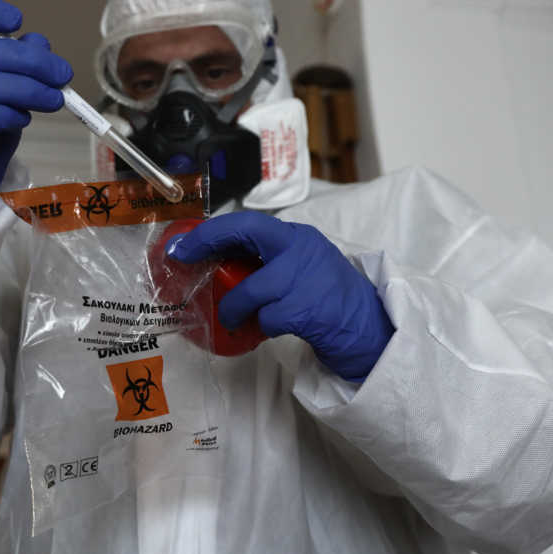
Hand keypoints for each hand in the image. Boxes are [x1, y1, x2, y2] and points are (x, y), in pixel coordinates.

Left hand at [169, 211, 394, 380]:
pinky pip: (265, 319)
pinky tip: (266, 331)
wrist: (369, 328)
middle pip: (245, 230)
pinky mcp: (306, 309)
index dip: (211, 231)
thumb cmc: (327, 299)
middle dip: (208, 241)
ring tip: (231, 320)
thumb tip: (217, 263)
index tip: (183, 243)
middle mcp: (300, 248)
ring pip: (248, 289)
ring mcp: (304, 278)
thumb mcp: (301, 267)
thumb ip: (268, 261)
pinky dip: (259, 329)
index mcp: (297, 237)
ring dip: (232, 309)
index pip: (248, 222)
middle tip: (184, 259)